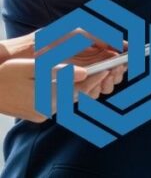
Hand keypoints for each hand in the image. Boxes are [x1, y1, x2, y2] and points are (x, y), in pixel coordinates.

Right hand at [0, 30, 126, 121]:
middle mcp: (46, 109)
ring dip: (82, 89)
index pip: (79, 89)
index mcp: (46, 96)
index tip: (108, 69)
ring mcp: (41, 114)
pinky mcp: (37, 115)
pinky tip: (75, 84)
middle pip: (77, 97)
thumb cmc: (5, 74)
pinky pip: (59, 104)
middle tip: (108, 71)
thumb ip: (57, 70)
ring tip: (96, 75)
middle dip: (93, 83)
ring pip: (69, 101)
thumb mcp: (30, 67)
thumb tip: (83, 72)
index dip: (95, 79)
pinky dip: (69, 94)